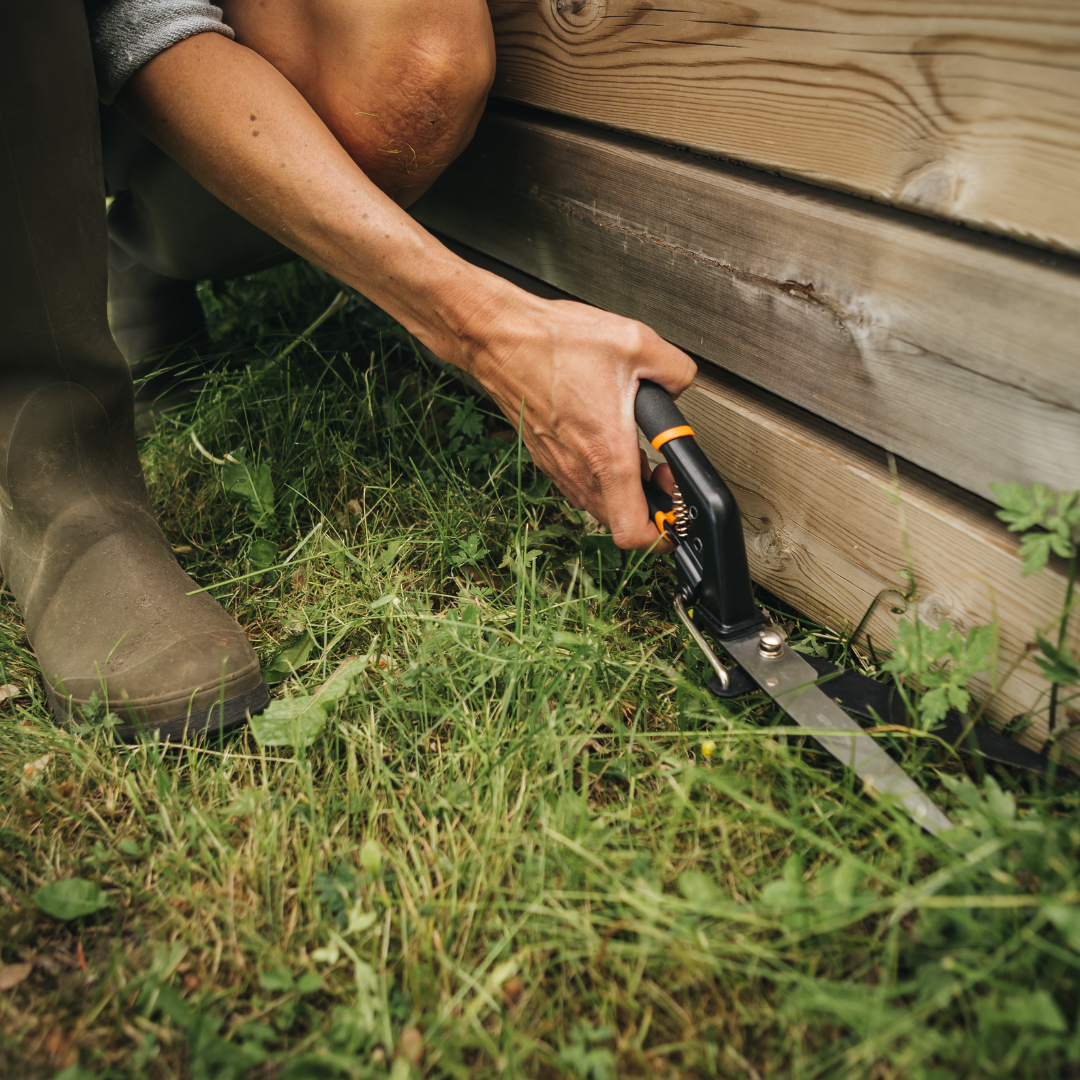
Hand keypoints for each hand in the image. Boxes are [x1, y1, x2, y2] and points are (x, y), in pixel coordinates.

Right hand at [464, 291, 696, 550]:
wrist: (500, 338)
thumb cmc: (553, 342)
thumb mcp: (637, 342)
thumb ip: (676, 370)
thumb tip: (679, 384)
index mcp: (606, 452)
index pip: (633, 531)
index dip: (662, 535)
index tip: (675, 512)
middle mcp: (578, 468)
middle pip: (619, 522)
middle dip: (649, 506)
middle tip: (662, 471)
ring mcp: (558, 465)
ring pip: (598, 504)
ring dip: (624, 491)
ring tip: (636, 456)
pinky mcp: (545, 455)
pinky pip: (579, 483)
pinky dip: (600, 475)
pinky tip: (607, 439)